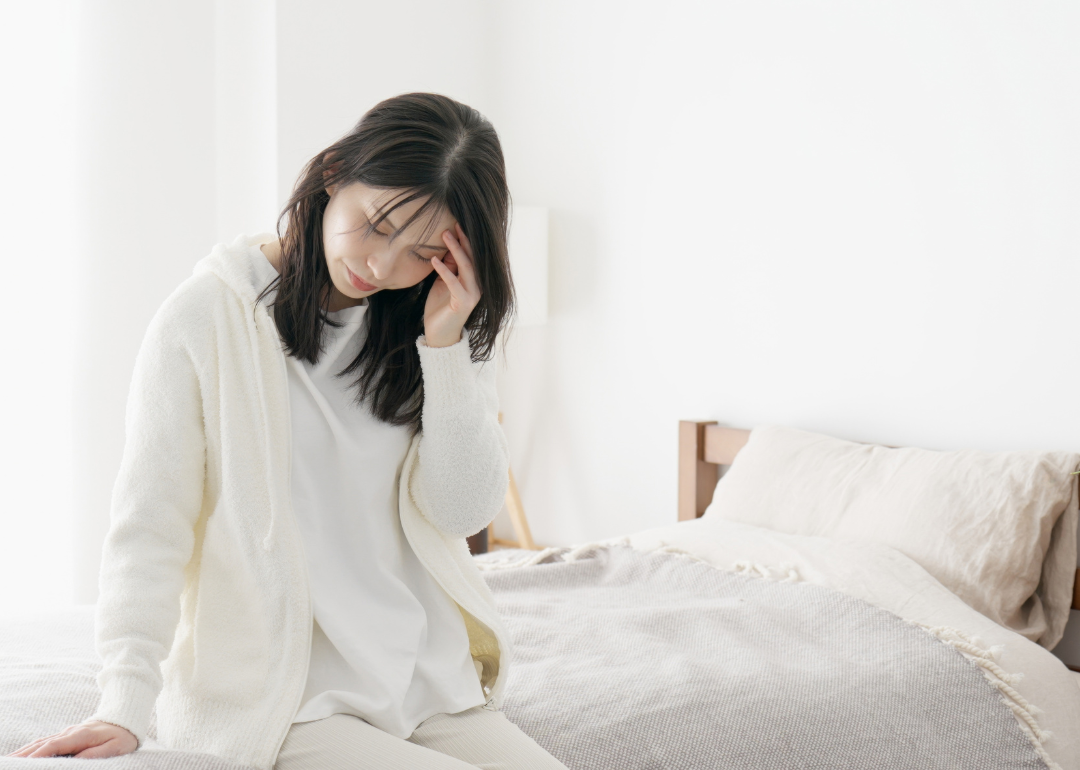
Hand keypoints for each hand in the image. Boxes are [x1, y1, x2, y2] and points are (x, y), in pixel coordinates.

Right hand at [6, 720, 137, 758]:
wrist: (125, 718)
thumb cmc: (122, 736)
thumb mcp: (115, 747)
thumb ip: (95, 754)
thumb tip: (76, 762)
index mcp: (81, 735)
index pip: (55, 745)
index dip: (39, 755)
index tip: (25, 764)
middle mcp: (70, 732)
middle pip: (42, 744)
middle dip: (23, 755)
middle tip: (7, 764)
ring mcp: (66, 733)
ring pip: (40, 743)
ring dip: (23, 752)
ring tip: (8, 761)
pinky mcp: (65, 735)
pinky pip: (44, 742)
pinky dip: (30, 749)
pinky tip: (21, 755)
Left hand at [423, 222, 481, 347]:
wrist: (440, 335)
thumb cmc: (440, 308)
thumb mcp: (442, 283)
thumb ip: (447, 267)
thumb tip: (447, 247)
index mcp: (473, 280)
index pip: (471, 256)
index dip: (464, 240)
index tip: (456, 222)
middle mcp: (477, 286)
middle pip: (471, 258)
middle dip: (462, 240)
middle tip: (453, 223)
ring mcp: (472, 295)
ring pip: (466, 267)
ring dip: (455, 250)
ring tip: (444, 235)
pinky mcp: (462, 303)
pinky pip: (453, 283)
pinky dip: (444, 271)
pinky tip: (434, 260)